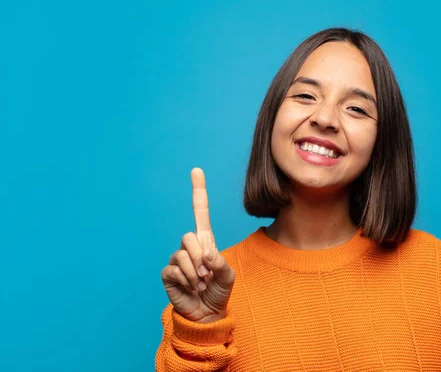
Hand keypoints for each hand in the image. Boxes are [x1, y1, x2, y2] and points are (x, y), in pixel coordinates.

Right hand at [161, 168, 235, 322]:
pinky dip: (187, 280)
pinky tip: (191, 288)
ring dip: (196, 272)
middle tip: (208, 274)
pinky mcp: (168, 274)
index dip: (198, 192)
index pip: (200, 212)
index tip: (196, 170)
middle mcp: (189, 247)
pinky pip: (174, 269)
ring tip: (201, 284)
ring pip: (182, 254)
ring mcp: (177, 259)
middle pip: (188, 236)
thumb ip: (220, 262)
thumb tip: (205, 254)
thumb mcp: (227, 275)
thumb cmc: (218, 292)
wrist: (207, 314)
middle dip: (200, 256)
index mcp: (205, 242)